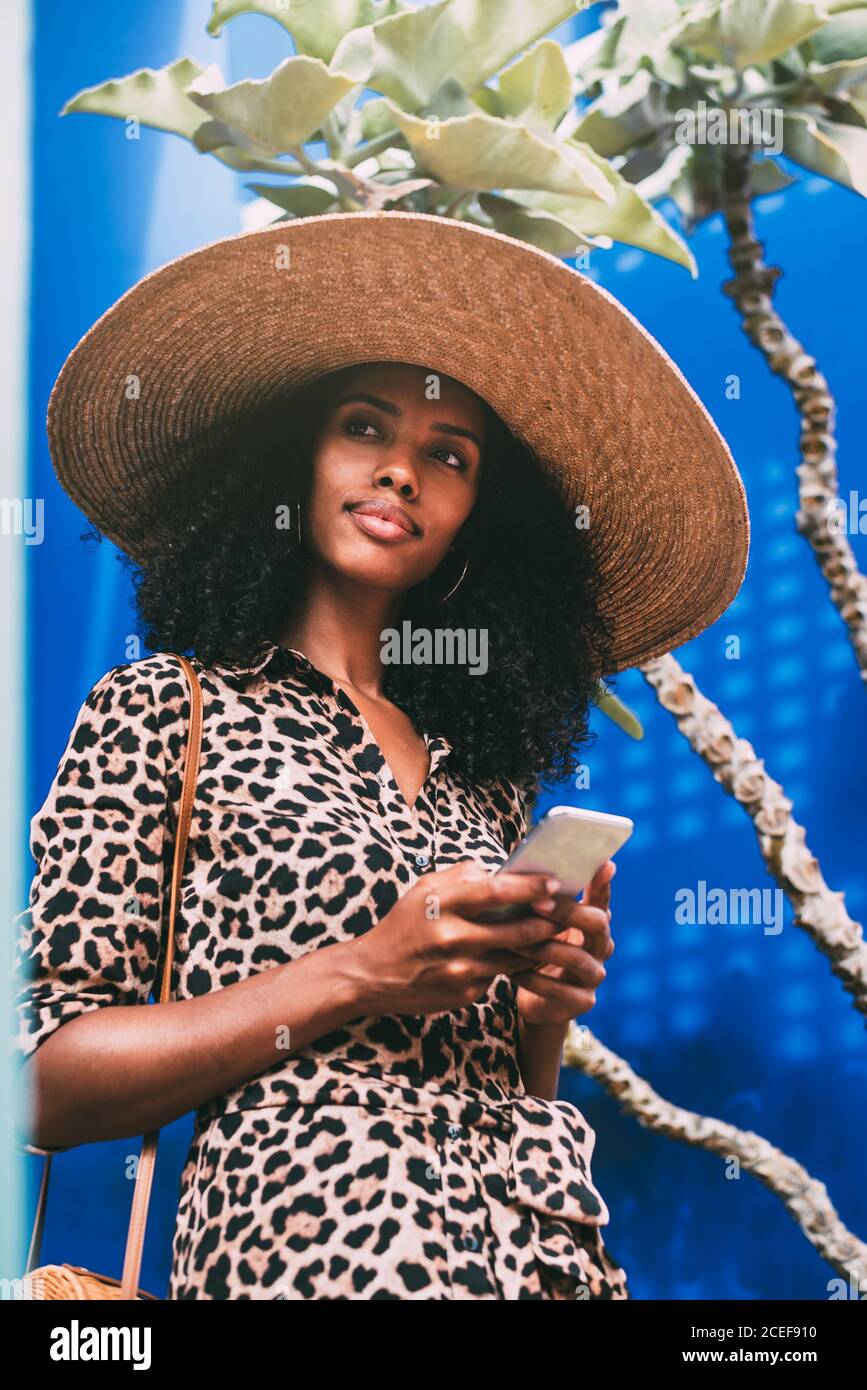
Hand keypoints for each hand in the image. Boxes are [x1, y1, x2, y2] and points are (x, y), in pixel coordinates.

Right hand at [351, 860, 565, 1016]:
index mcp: (443, 905)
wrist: (372, 974)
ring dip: (538, 946)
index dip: (531, 887)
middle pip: (517, 930)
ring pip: (515, 957)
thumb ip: (461, 876)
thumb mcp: (423, 889)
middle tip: (566, 912)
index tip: (554, 882)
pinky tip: (520, 957)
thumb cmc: (403, 925)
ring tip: (553, 934)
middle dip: (548, 921)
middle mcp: (453, 938)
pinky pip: (498, 976)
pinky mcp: (464, 993)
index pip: (498, 892)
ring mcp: (460, 969)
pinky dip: (511, 965)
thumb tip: (498, 870)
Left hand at [513, 859, 616, 1029]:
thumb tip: (519, 867)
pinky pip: (559, 990)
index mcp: (593, 923)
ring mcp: (594, 975)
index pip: (602, 898)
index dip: (603, 883)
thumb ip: (539, 902)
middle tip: (537, 902)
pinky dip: (534, 980)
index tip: (605, 863)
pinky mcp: (583, 1001)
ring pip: (576, 958)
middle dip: (567, 912)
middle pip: (597, 923)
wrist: (534, 999)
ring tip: (515, 943)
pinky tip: (513, 973)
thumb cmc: (534, 950)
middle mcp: (601, 946)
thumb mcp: (537, 925)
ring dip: (543, 948)